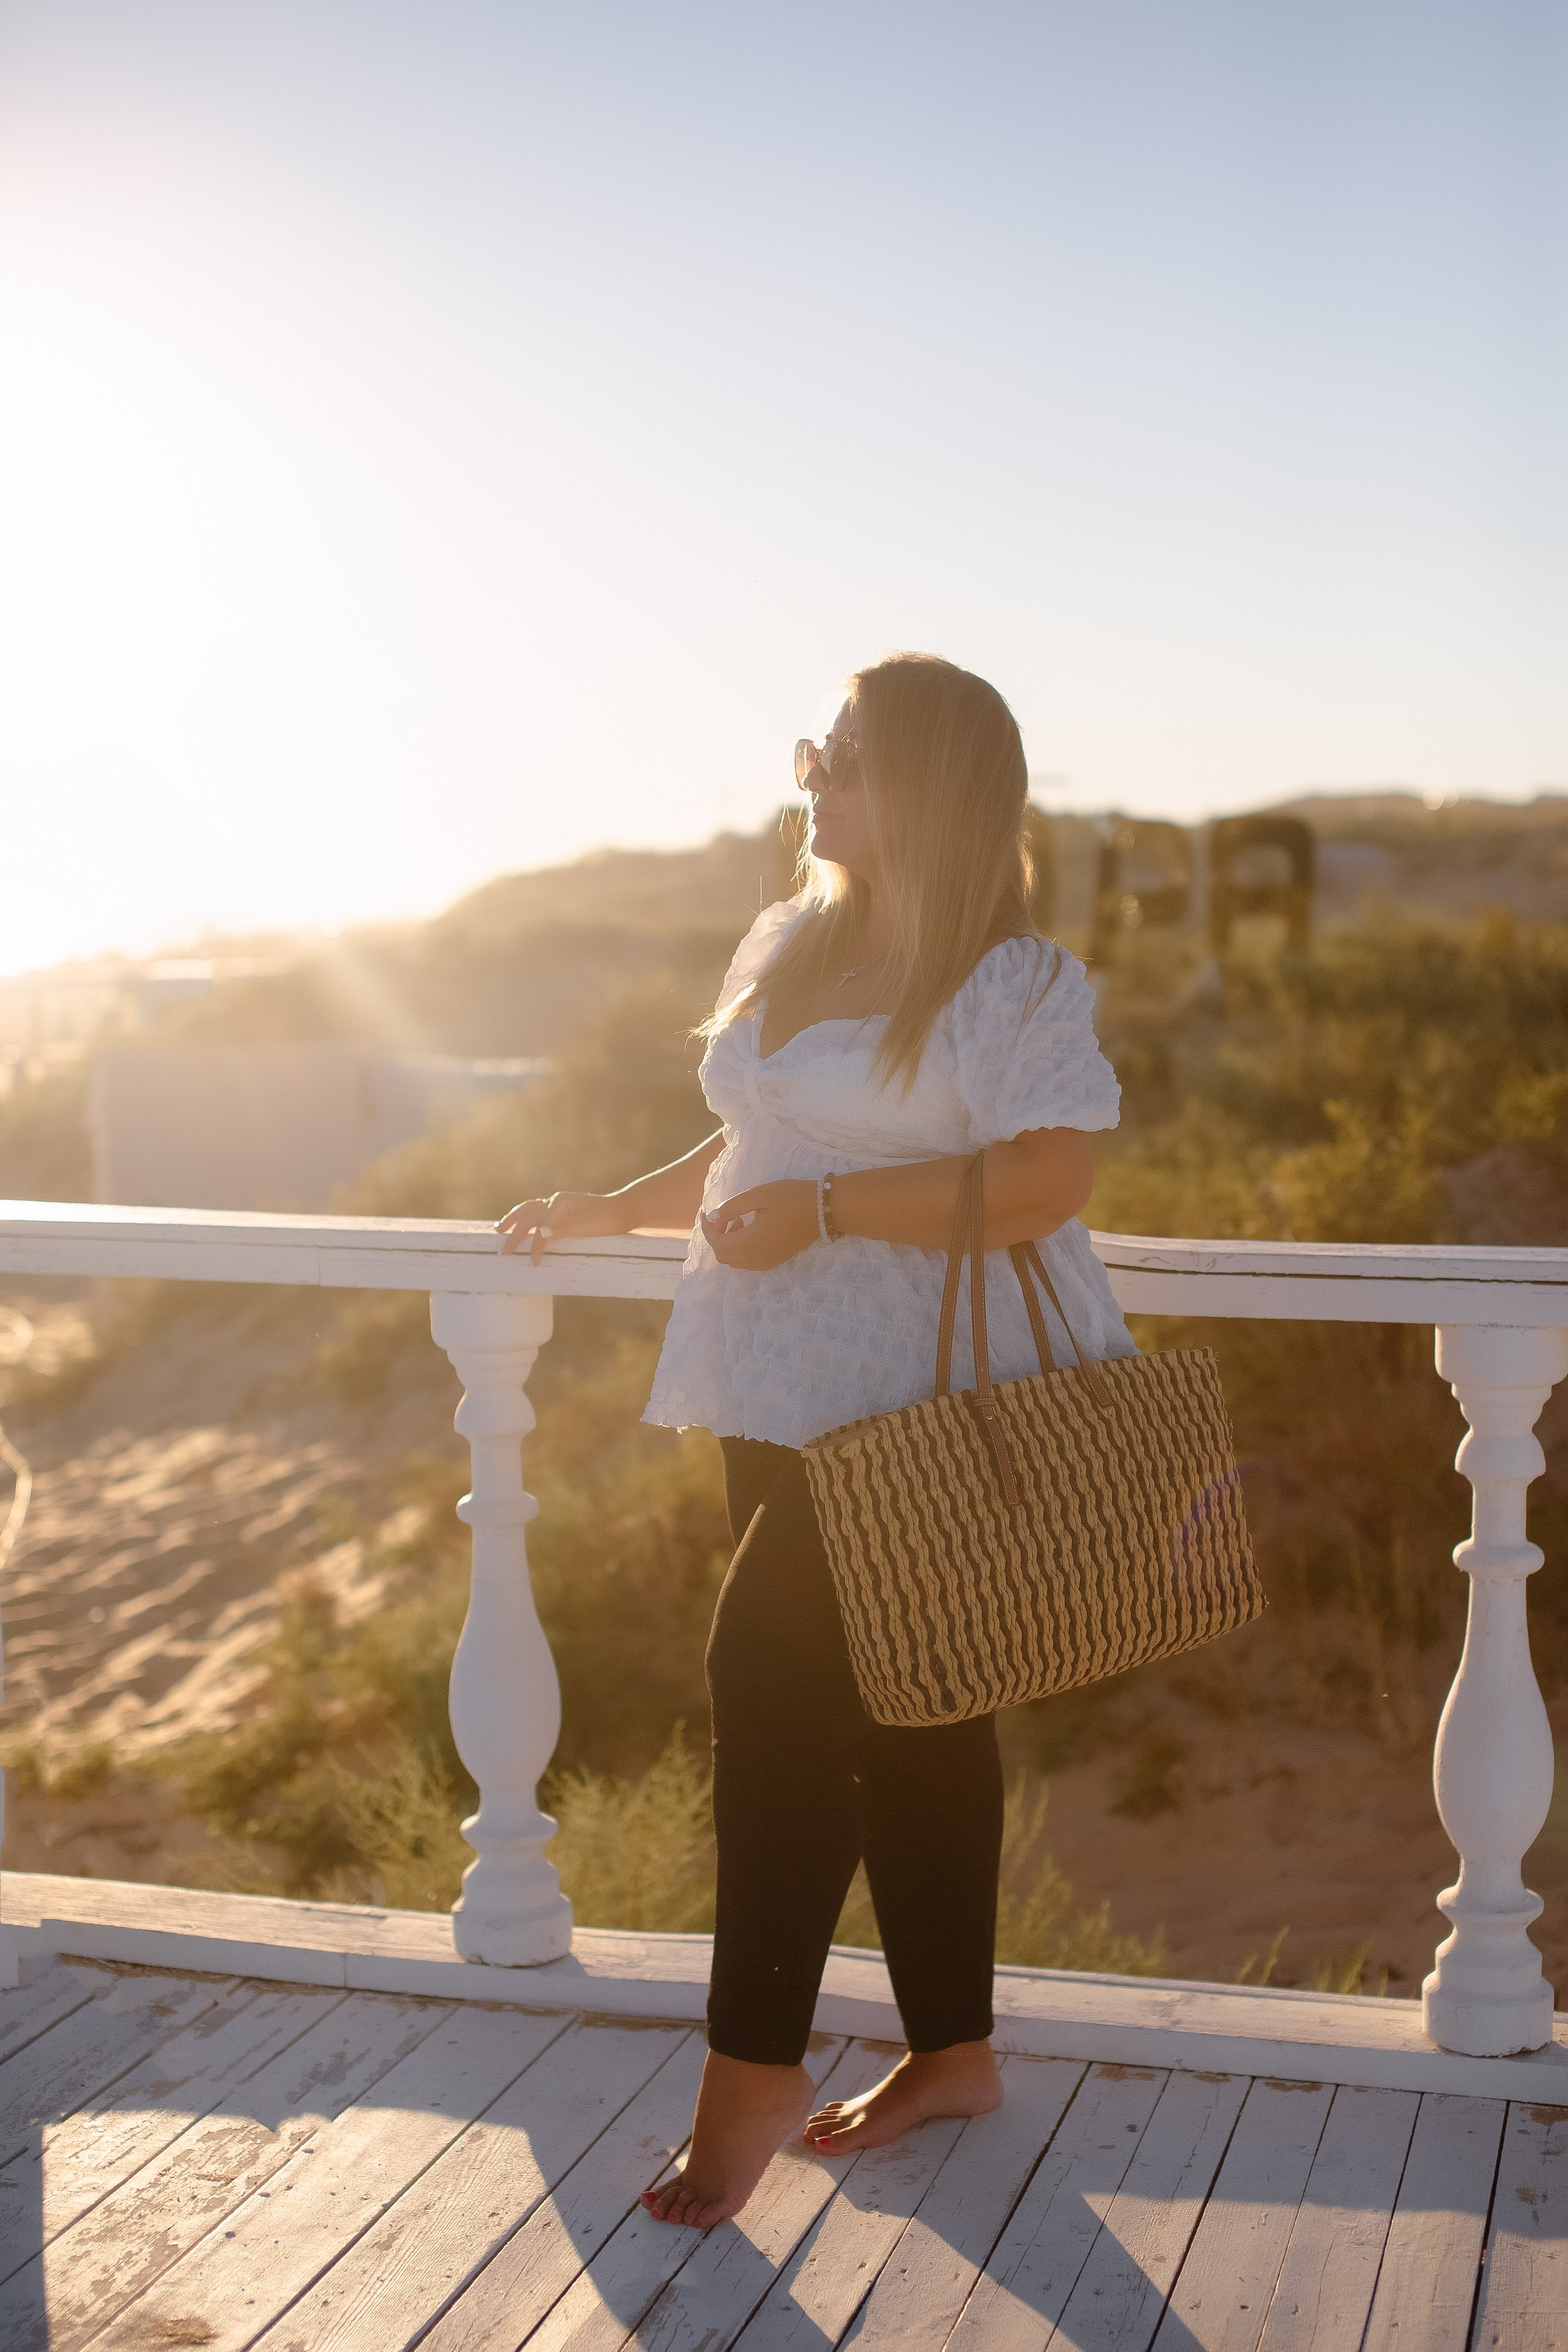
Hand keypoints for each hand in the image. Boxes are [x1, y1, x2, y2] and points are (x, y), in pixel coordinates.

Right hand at [495, 1190, 628, 1265]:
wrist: (623, 1211)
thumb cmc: (608, 1220)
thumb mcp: (587, 1227)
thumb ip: (563, 1229)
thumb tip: (540, 1233)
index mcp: (560, 1203)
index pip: (541, 1227)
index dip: (535, 1245)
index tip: (533, 1263)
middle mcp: (556, 1201)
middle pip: (528, 1216)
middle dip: (514, 1234)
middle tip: (504, 1252)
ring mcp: (558, 1204)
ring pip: (529, 1210)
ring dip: (513, 1219)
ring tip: (499, 1230)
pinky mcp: (561, 1210)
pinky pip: (536, 1212)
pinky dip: (524, 1218)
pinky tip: (519, 1223)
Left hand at [701, 1180, 820, 1271]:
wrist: (823, 1210)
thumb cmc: (791, 1198)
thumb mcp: (758, 1195)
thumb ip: (732, 1207)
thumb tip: (713, 1216)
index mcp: (751, 1242)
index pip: (718, 1244)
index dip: (707, 1229)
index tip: (706, 1213)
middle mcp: (757, 1257)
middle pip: (724, 1256)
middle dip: (717, 1236)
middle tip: (723, 1216)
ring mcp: (767, 1261)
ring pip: (736, 1262)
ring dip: (729, 1243)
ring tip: (738, 1221)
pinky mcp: (776, 1260)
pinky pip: (749, 1262)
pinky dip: (741, 1250)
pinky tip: (751, 1231)